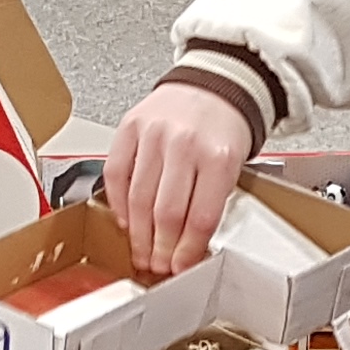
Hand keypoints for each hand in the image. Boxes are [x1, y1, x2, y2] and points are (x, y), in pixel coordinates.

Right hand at [102, 84, 254, 274]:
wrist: (215, 83)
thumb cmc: (224, 127)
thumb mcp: (235, 165)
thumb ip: (212, 201)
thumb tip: (188, 247)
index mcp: (218, 156)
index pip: (199, 218)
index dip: (187, 251)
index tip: (180, 267)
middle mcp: (184, 143)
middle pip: (166, 213)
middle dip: (160, 249)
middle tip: (157, 265)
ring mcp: (154, 134)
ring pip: (138, 198)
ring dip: (138, 234)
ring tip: (141, 251)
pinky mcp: (130, 126)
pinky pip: (115, 173)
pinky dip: (117, 202)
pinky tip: (125, 219)